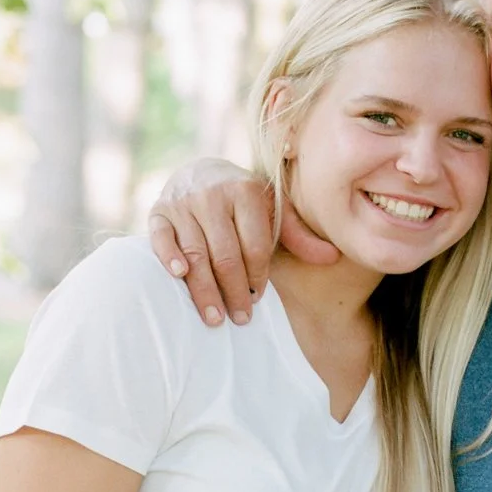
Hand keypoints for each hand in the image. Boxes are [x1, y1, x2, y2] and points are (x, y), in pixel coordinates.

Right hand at [148, 156, 338, 325]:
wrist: (200, 173)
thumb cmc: (243, 202)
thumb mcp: (273, 211)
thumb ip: (298, 235)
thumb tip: (333, 256)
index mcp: (246, 191)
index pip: (254, 246)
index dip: (258, 277)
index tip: (258, 301)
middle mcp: (212, 193)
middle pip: (225, 254)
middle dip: (234, 291)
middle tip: (240, 319)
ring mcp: (183, 202)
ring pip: (195, 252)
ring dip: (205, 289)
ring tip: (215, 318)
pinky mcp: (158, 211)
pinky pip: (160, 237)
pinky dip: (168, 256)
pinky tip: (178, 276)